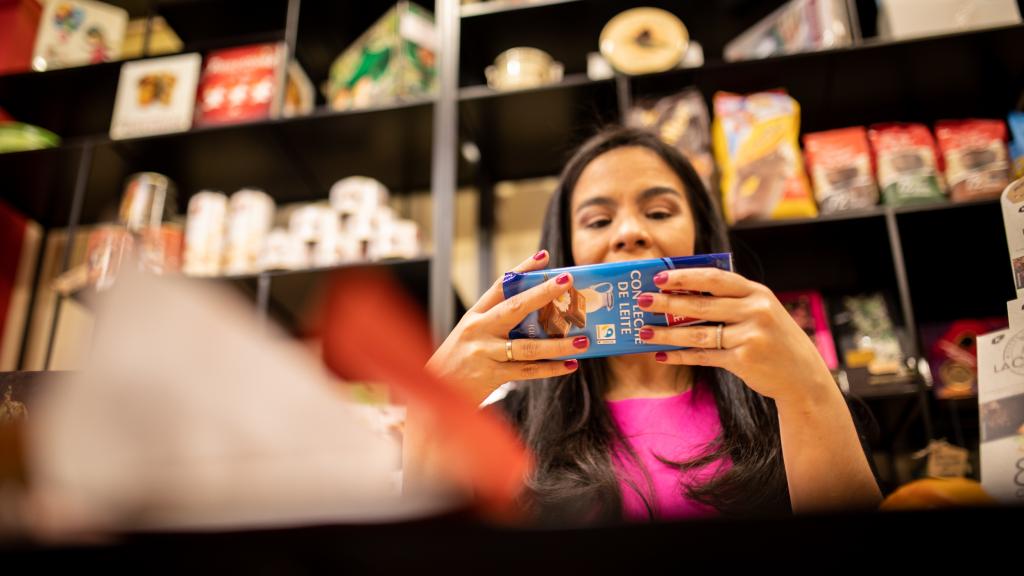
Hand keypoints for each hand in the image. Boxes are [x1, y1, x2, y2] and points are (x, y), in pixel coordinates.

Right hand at [425, 250, 588, 403]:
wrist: (434, 391)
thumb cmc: (458, 360)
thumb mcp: (470, 334)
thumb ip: (496, 323)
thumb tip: (540, 316)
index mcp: (474, 316)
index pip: (501, 285)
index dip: (523, 269)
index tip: (544, 257)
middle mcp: (479, 330)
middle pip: (516, 307)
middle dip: (543, 292)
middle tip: (567, 280)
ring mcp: (485, 353)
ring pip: (529, 346)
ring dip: (559, 344)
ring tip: (584, 339)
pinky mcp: (492, 375)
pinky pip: (528, 371)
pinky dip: (551, 368)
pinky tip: (570, 364)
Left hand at [635, 267, 835, 406]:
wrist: (802, 376)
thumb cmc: (773, 338)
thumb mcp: (761, 310)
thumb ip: (731, 300)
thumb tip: (682, 293)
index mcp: (756, 292)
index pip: (714, 277)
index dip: (684, 276)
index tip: (658, 276)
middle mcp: (755, 310)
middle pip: (701, 303)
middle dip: (667, 302)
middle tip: (641, 301)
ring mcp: (750, 336)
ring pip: (698, 332)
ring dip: (667, 333)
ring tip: (644, 332)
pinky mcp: (744, 360)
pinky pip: (704, 356)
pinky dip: (681, 355)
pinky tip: (662, 355)